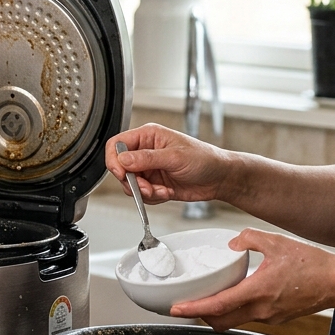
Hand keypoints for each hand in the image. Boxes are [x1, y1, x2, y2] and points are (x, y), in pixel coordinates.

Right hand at [105, 124, 236, 203]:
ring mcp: (148, 169)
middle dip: (133, 182)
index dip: (115, 160)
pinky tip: (167, 192)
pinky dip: (152, 198)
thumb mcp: (175, 157)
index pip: (117, 145)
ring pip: (130, 184)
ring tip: (162, 190)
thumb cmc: (204, 159)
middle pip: (120, 168)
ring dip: (144, 192)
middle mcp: (145, 151)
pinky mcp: (153, 184)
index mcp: (148, 136)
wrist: (219, 178)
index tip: (122, 173)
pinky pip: (141, 195)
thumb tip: (123, 160)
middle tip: (147, 187)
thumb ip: (147, 158)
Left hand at [170, 229, 334, 329]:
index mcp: (257, 291)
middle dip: (200, 315)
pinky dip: (236, 310)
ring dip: (218, 313)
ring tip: (208, 298)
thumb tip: (233, 243)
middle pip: (220, 320)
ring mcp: (269, 316)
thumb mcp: (277, 242)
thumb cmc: (313, 264)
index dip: (193, 309)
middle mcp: (261, 309)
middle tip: (187, 304)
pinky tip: (236, 295)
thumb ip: (250, 239)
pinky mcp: (276, 317)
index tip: (176, 309)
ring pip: (234, 320)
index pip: (217, 305)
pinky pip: (248, 317)